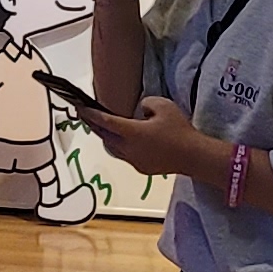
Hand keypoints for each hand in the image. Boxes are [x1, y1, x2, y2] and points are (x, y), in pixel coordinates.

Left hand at [85, 93, 204, 179]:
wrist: (193, 156)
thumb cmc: (179, 130)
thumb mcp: (163, 105)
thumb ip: (146, 103)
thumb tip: (140, 111)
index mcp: (131, 132)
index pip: (105, 121)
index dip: (90, 114)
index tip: (79, 107)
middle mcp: (128, 148)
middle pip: (104, 136)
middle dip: (93, 125)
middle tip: (84, 115)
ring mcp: (134, 160)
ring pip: (112, 147)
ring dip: (105, 137)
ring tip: (101, 127)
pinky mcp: (141, 168)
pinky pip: (124, 155)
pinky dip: (118, 146)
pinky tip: (123, 141)